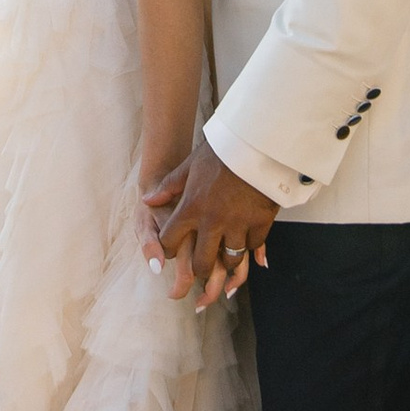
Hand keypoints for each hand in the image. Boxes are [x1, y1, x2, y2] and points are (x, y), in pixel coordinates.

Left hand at [143, 137, 277, 310]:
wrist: (255, 142)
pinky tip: (246, 241)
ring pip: (230, 259)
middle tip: (202, 266)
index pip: (170, 241)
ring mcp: (238, 224)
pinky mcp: (261, 222)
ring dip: (227, 260)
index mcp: (191, 207)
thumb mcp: (190, 166)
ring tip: (225, 256)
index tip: (172, 247)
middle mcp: (213, 221)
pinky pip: (253, 246)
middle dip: (200, 268)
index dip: (168, 247)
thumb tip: (148, 200)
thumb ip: (169, 186)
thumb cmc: (221, 151)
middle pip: (202, 263)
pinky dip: (250, 246)